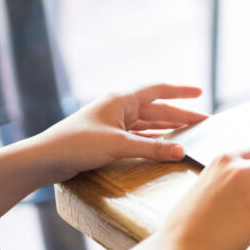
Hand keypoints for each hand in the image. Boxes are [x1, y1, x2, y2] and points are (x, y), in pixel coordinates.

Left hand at [32, 84, 208, 182]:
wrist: (45, 159)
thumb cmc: (77, 145)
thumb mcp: (118, 146)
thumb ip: (152, 148)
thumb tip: (182, 152)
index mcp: (121, 99)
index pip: (159, 91)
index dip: (181, 92)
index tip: (200, 91)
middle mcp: (119, 108)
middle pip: (157, 109)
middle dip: (180, 115)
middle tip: (204, 123)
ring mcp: (113, 124)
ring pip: (148, 124)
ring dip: (168, 129)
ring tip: (189, 134)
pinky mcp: (107, 139)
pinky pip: (138, 137)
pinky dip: (153, 140)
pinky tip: (165, 145)